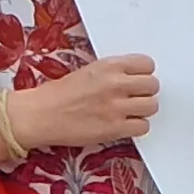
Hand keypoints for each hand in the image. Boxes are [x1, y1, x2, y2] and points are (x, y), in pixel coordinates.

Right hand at [12, 53, 159, 148]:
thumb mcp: (88, 71)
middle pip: (153, 85)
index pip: (147, 64)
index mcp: (109, 66)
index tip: (138, 79)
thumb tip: (134, 78)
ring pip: (151, 106)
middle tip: (134, 97)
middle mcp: (116, 84)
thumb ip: (113, 72)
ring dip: (143, 110)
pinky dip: (136, 127)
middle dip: (145, 92)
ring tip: (130, 112)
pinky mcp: (114, 129)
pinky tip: (124, 125)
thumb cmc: (59, 94)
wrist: (41, 115)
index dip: (143, 73)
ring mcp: (116, 108)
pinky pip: (143, 127)